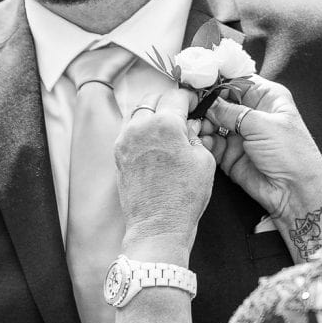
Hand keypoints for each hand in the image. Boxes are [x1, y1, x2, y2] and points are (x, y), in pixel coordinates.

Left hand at [115, 89, 215, 255]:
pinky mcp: (118, 153)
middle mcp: (140, 126)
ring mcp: (125, 139)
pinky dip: (140, 127)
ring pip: (137, 111)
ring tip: (167, 127)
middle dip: (168, 102)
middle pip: (153, 98)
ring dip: (152, 112)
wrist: (157, 226)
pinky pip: (128, 129)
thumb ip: (196, 136)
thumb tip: (191, 126)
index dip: (189, 98)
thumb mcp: (204, 161)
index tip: (195, 104)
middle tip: (182, 115)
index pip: (176, 96)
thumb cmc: (183, 198)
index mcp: (165, 123)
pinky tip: (153, 140)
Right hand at [202, 77, 321, 218]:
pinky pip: (211, 141)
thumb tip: (208, 101)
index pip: (237, 80)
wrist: (295, 192)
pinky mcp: (230, 153)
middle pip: (221, 100)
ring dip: (203, 122)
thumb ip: (231, 112)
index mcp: (267, 97)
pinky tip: (202, 140)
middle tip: (192, 105)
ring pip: (213, 121)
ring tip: (197, 126)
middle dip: (206, 103)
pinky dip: (205, 140)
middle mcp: (252, 113)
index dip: (217, 80)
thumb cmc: (292, 155)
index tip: (198, 79)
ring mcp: (240, 133)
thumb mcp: (262, 125)